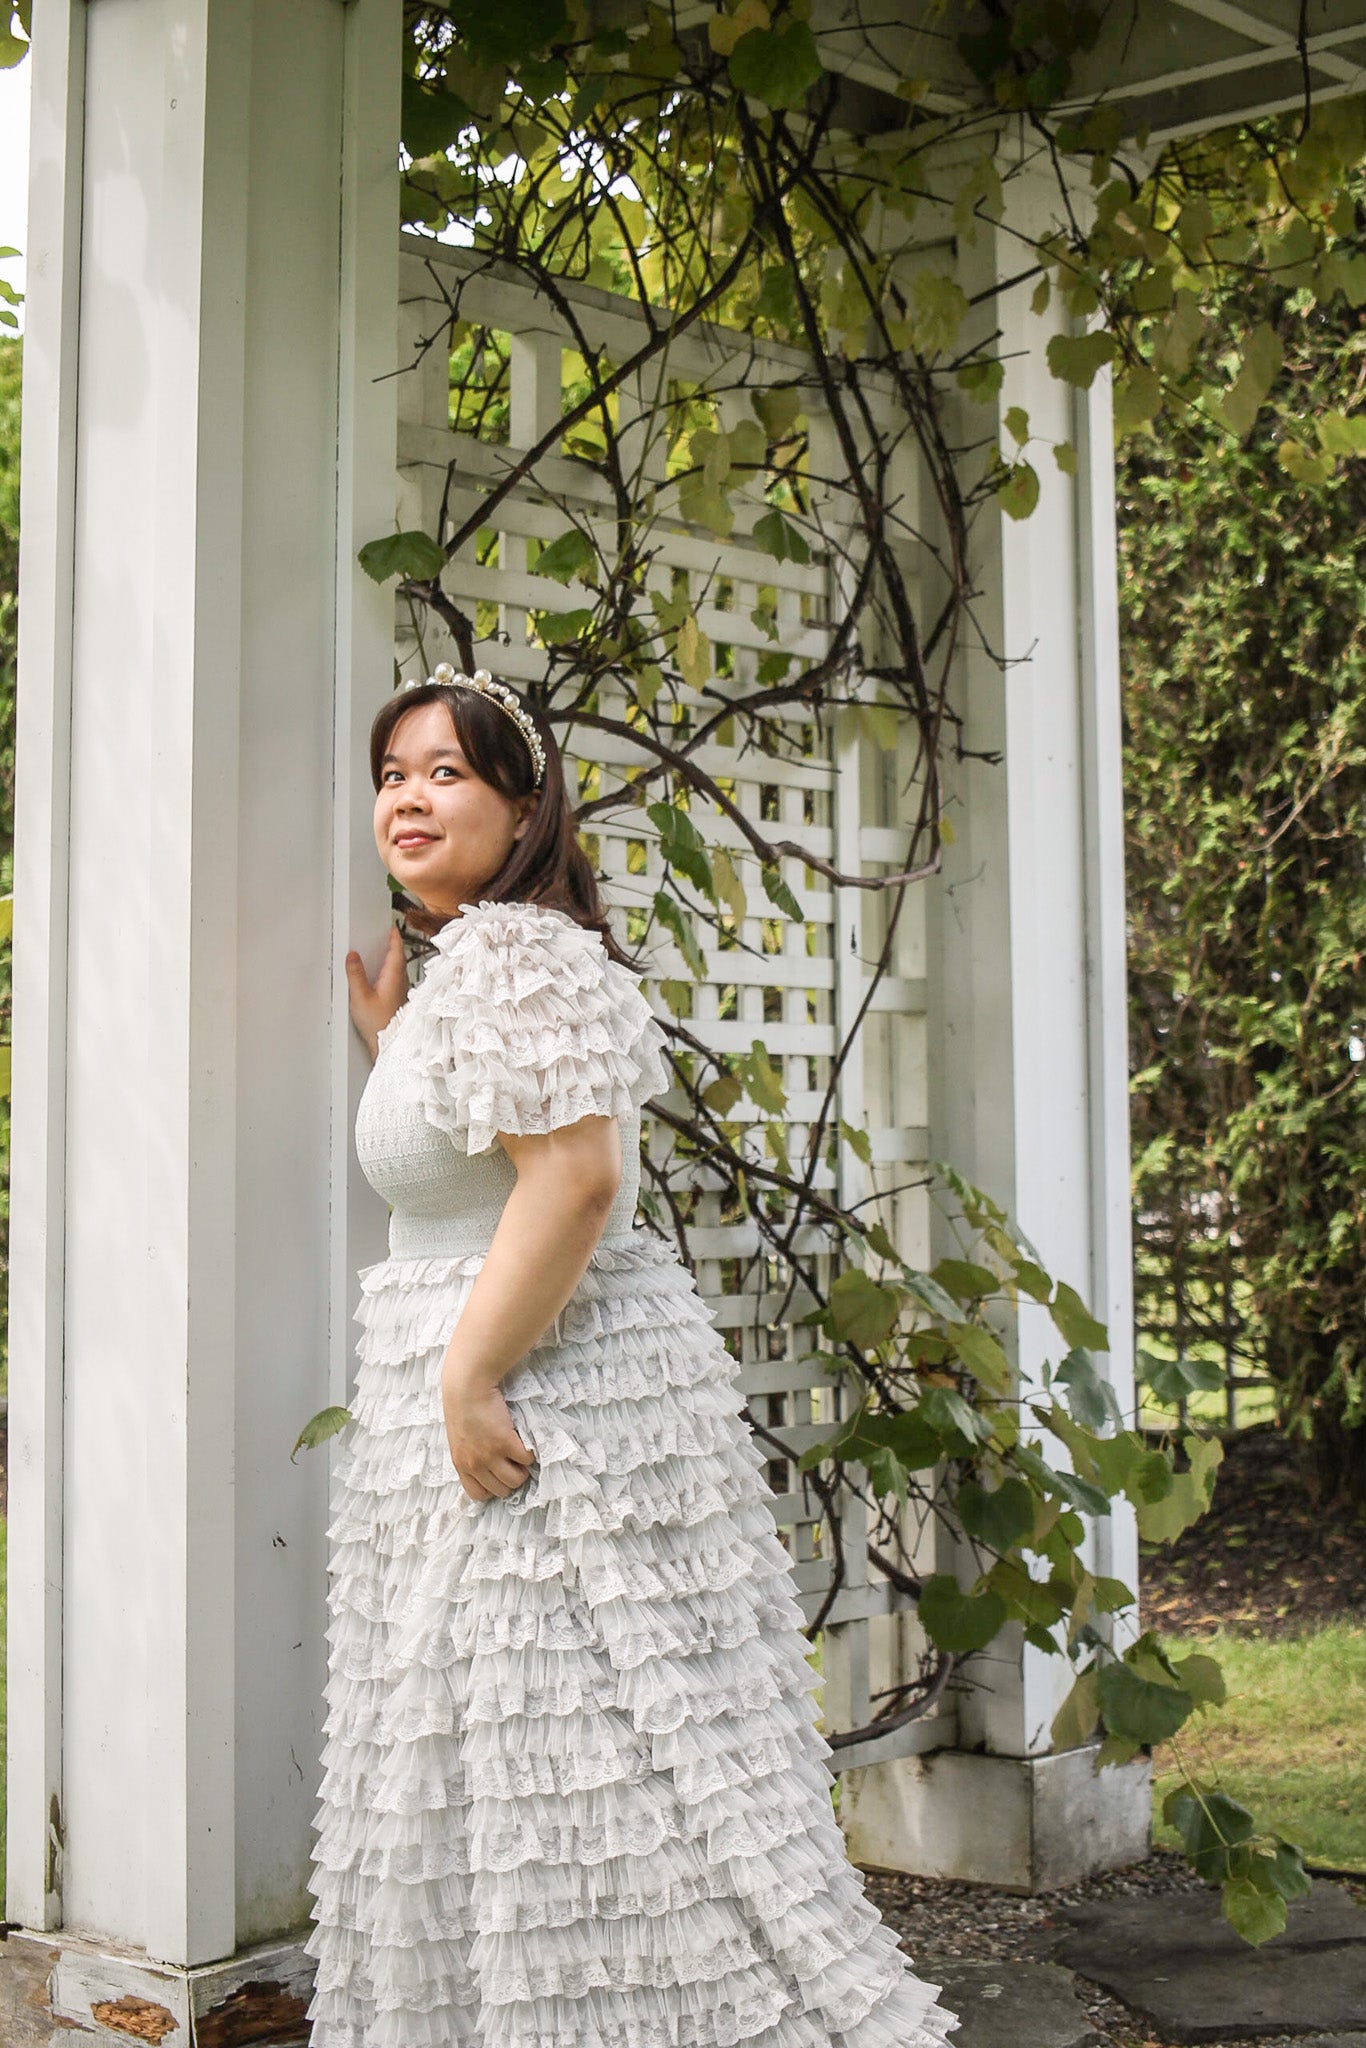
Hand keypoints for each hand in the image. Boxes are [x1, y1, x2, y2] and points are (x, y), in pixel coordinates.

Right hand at [344, 926, 408, 1059]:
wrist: (387, 1043)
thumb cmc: (378, 1024)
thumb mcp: (360, 997)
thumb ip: (355, 975)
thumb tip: (352, 956)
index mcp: (393, 978)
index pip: (396, 952)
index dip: (395, 938)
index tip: (392, 928)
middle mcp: (400, 984)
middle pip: (399, 959)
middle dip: (394, 946)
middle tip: (388, 936)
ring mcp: (400, 992)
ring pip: (398, 970)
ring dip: (393, 959)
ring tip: (385, 952)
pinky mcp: (397, 1001)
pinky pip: (396, 979)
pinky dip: (391, 972)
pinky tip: (383, 976)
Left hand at [441, 1365, 536, 1501]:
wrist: (467, 1386)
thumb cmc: (462, 1407)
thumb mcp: (459, 1439)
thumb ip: (470, 1455)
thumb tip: (486, 1467)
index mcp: (461, 1464)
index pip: (478, 1495)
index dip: (492, 1488)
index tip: (499, 1476)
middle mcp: (475, 1465)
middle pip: (501, 1490)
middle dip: (510, 1478)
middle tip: (514, 1462)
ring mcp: (490, 1455)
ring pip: (516, 1480)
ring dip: (523, 1469)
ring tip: (520, 1454)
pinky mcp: (506, 1443)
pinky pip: (527, 1459)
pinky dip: (530, 1452)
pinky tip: (524, 1440)